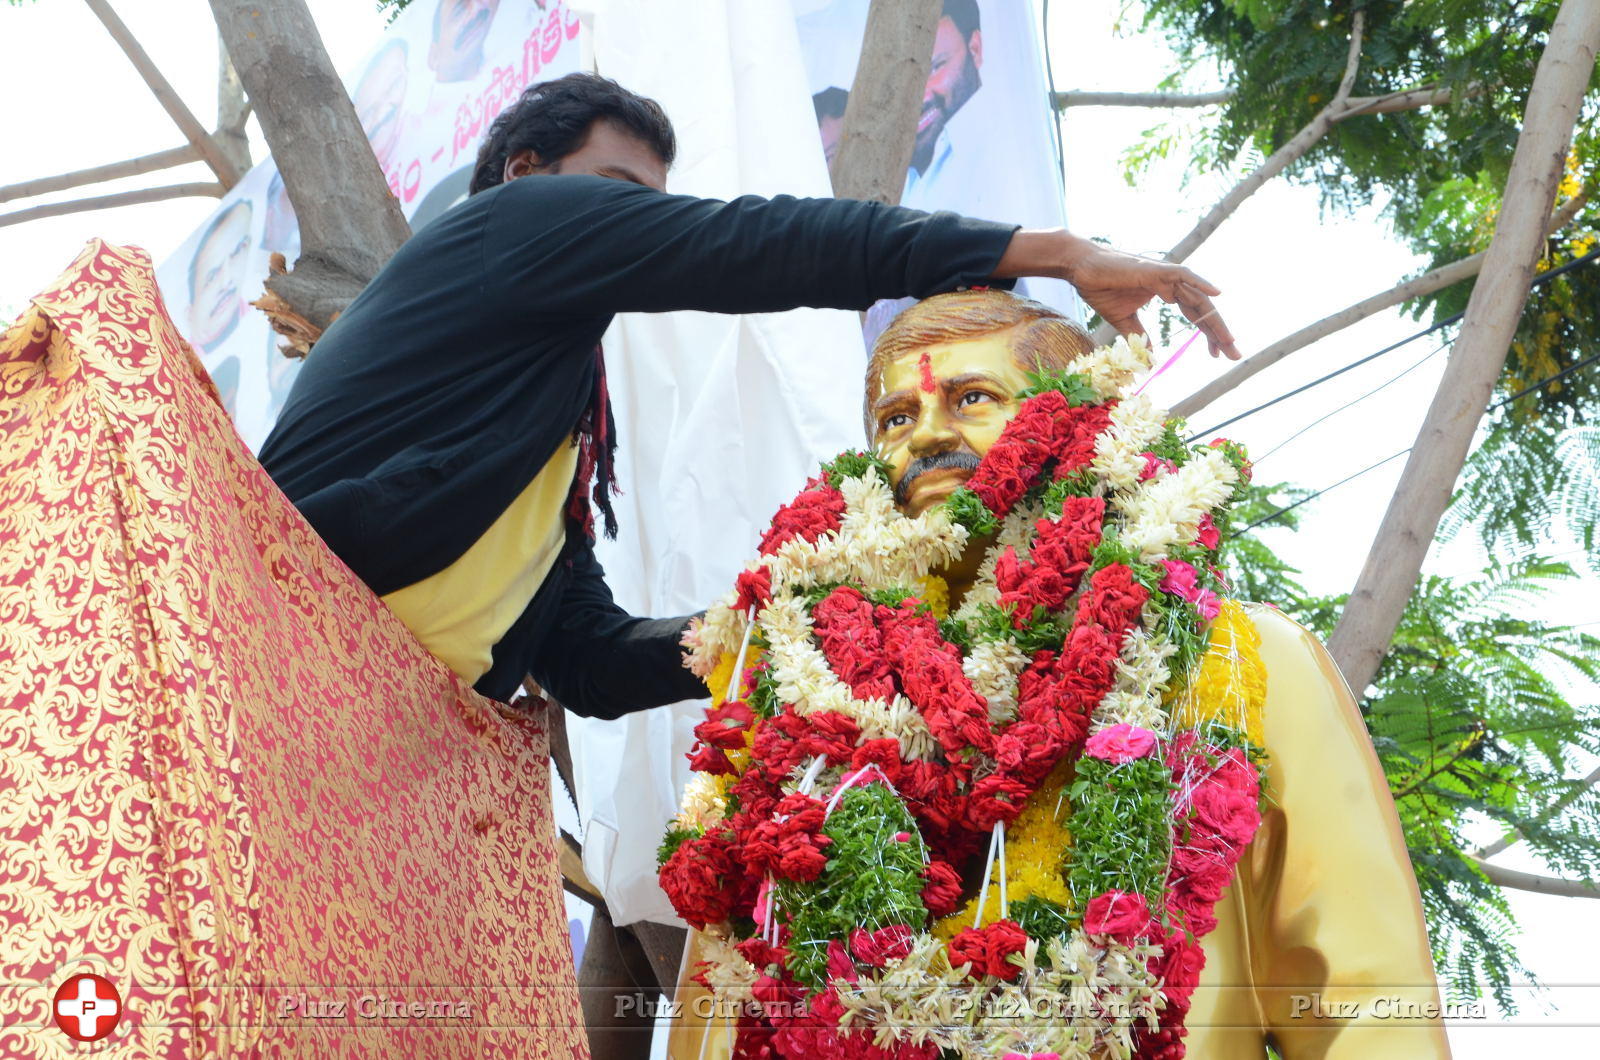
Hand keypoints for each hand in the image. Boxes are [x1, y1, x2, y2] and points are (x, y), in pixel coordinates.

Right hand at [1061, 238, 1239, 359]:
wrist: (1081, 269)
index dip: (1207, 334)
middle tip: (1234, 354)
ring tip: (1228, 340)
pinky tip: (1216, 293)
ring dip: (1215, 319)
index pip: (1194, 315)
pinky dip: (1200, 283)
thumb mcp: (1124, 320)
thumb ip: (1140, 336)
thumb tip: (1151, 359)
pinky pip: (1183, 275)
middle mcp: (1171, 283)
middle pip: (1203, 309)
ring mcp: (1165, 275)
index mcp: (1166, 292)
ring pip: (1198, 297)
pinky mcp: (1156, 270)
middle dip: (1219, 332)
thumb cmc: (1101, 288)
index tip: (1217, 355)